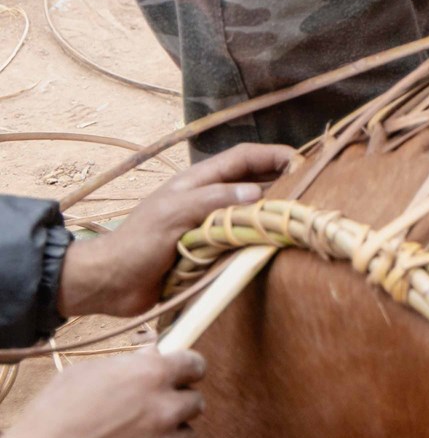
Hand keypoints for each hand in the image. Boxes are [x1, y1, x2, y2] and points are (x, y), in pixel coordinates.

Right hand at [0, 348, 205, 437]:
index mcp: (152, 374)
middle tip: (158, 402)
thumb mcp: (90, 372)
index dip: (189, 367)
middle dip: (179, 400)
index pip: (195, 363)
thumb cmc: (55, 412)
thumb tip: (150, 356)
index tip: (184, 371)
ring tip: (149, 429)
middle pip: (195, 400)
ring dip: (173, 429)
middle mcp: (164, 406)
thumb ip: (128, 364)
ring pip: (187, 433)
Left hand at [58, 144, 292, 318]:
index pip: (244, 157)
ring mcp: (210, 225)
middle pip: (253, 183)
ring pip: (250, 213)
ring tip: (298, 219)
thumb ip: (212, 199)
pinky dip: (258, 241)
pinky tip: (275, 247)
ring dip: (272, 214)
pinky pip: (241, 241)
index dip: (274, 154)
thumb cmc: (136, 243)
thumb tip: (257, 192)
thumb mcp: (172, 213)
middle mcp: (209, 199)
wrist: (110, 283)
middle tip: (310, 192)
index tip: (303, 161)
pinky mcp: (209, 251)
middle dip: (282, 183)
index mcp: (199, 181)